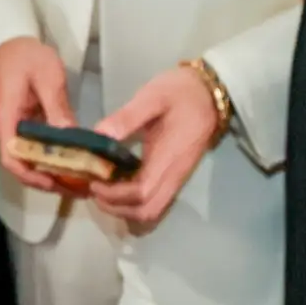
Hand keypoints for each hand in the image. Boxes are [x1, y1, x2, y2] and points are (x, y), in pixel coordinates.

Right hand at [0, 36, 83, 194]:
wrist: (13, 45)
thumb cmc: (27, 57)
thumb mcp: (47, 77)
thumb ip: (57, 107)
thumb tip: (70, 136)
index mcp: (8, 119)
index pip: (11, 158)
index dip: (31, 175)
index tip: (54, 182)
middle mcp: (9, 131)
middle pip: (24, 166)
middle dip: (51, 181)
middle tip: (80, 189)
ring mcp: (18, 131)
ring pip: (32, 162)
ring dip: (55, 174)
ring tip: (83, 183)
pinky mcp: (27, 128)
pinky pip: (39, 151)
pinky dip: (56, 161)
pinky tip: (77, 165)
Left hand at [88, 64, 225, 228]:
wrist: (211, 93)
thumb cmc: (181, 93)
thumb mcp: (152, 97)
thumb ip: (126, 117)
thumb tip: (98, 135)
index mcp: (168, 158)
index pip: (141, 192)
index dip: (114, 195)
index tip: (94, 182)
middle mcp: (175, 175)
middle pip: (147, 211)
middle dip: (117, 208)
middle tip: (95, 190)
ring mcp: (178, 178)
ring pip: (152, 210)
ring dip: (126, 209)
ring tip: (104, 190)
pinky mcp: (177, 176)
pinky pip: (156, 201)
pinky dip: (135, 202)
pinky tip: (119, 184)